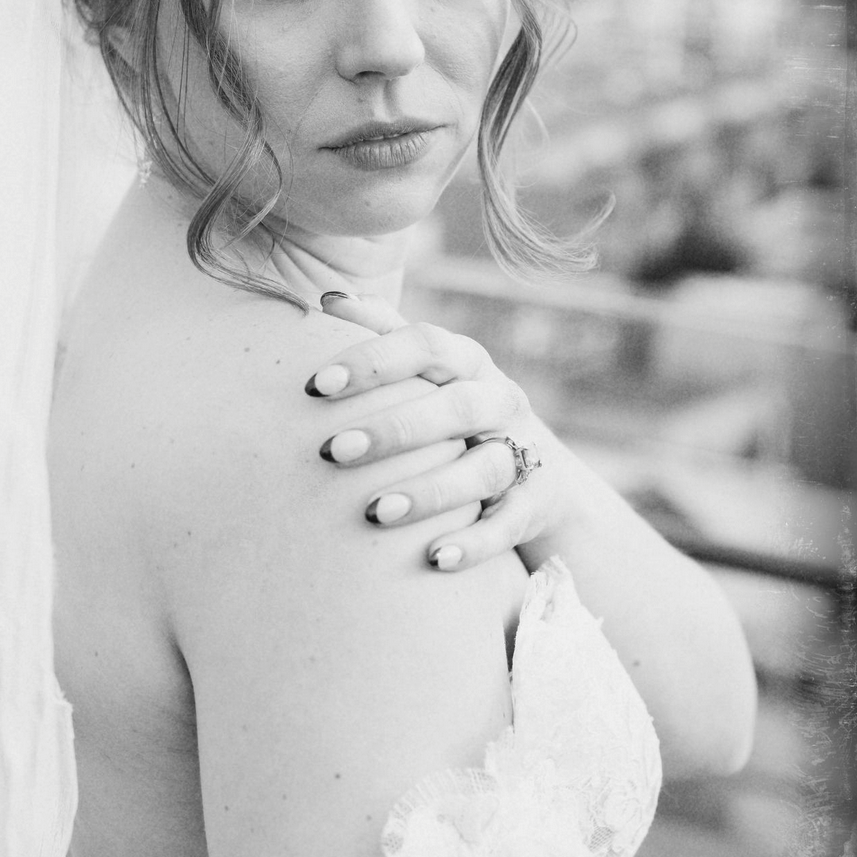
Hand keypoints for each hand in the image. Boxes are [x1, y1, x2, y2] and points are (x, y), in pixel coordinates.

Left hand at [307, 291, 561, 572]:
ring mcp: (522, 453)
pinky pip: (507, 525)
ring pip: (483, 469)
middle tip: (332, 451)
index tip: (314, 385)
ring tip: (373, 513)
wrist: (541, 475)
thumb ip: (384, 331)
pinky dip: (474, 543)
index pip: (423, 345)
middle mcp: (498, 400)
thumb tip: (325, 298)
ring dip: (429, 491)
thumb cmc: (455, 411)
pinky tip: (433, 559)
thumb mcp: (430, 369)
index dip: (372, 361)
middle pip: (453, 408)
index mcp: (466, 360)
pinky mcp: (534, 505)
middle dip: (393, 430)